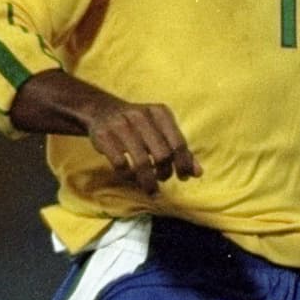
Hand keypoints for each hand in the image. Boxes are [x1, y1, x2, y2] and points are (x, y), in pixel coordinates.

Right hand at [85, 100, 202, 195]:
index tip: (183, 177)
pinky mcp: (104, 136)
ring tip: (150, 188)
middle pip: (162, 155)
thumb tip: (197, 173)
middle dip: (165, 172)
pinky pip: (121, 165)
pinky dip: (128, 176)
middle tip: (162, 179)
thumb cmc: (139, 125)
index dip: (184, 164)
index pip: (178, 143)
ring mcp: (121, 125)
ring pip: (141, 163)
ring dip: (148, 181)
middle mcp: (141, 116)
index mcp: (160, 113)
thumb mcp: (161, 129)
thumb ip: (179, 149)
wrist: (102, 110)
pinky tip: (131, 177)